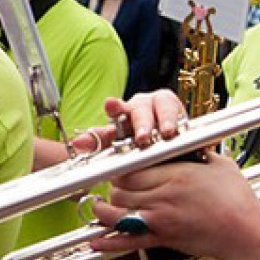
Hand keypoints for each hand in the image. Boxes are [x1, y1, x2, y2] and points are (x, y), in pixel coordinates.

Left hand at [69, 89, 189, 155]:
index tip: (111, 106)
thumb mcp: (117, 146)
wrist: (165, 153)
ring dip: (165, 120)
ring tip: (167, 132)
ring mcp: (162, 108)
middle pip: (141, 108)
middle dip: (141, 122)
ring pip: (163, 108)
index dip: (114, 107)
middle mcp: (142, 106)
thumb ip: (98, 143)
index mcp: (123, 112)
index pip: (116, 108)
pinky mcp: (181, 114)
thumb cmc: (137, 146)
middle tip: (142, 136)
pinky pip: (180, 115)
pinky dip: (180, 123)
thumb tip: (78, 143)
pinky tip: (181, 129)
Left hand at [86, 148, 259, 259]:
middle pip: (120, 188)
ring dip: (106, 209)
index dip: (122, 166)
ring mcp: (161, 219)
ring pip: (118, 212)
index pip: (132, 168)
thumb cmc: (238, 200)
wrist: (246, 235)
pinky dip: (109, 241)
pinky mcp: (162, 238)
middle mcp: (164, 196)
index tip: (122, 165)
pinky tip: (95, 240)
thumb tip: (186, 143)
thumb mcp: (219, 165)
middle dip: (113, 185)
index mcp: (176, 175)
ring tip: (101, 206)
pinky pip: (129, 240)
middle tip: (115, 184)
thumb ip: (197, 153)